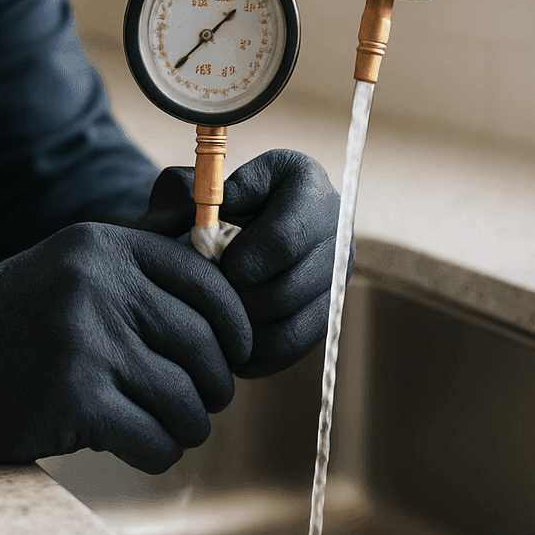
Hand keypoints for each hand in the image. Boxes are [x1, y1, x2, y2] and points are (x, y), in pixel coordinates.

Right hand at [0, 222, 250, 474]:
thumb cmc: (15, 323)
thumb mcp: (74, 269)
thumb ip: (141, 268)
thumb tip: (230, 286)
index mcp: (104, 246)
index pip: (207, 280)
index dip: (234, 325)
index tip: (233, 353)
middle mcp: (97, 284)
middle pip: (204, 343)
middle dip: (214, 383)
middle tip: (200, 401)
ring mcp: (85, 340)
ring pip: (186, 398)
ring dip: (189, 425)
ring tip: (170, 427)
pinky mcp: (74, 399)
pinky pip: (154, 438)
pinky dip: (160, 453)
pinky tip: (143, 449)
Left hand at [135, 149, 343, 378]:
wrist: (239, 222)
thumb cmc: (215, 201)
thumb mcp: (203, 184)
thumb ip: (196, 197)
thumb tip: (200, 219)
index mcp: (307, 183)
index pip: (281, 242)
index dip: (241, 262)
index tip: (218, 263)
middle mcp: (336, 228)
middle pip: (286, 290)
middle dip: (239, 298)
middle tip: (213, 295)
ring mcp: (339, 273)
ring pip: (291, 325)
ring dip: (246, 328)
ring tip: (219, 316)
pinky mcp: (329, 310)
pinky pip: (295, 346)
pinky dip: (258, 352)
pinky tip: (231, 340)